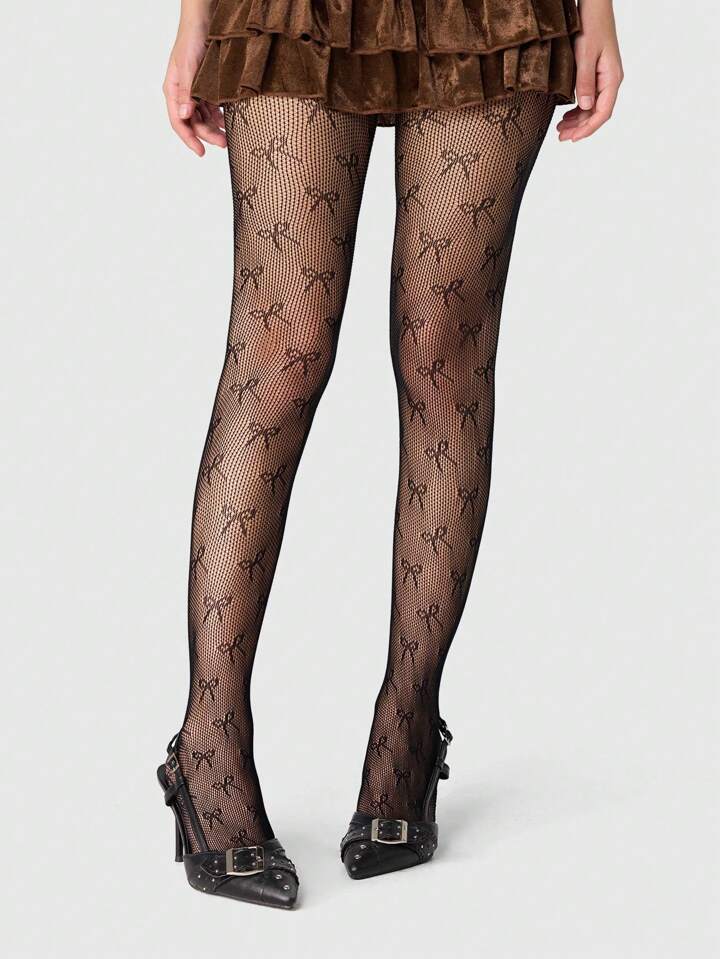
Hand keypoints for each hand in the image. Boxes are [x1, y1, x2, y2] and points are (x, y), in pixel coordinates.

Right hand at [162, 18, 225, 155]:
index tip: (201, 152)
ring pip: (204, 117)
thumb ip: (188, 92)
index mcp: (173, 90)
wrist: (203, 20)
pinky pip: (212, 108)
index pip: (178, 122)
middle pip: (194, 123)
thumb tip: (185, 115)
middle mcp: (183, 94)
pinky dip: (220, 116)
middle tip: (224, 143)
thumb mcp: (189, 67)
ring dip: (215, 127)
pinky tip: (229, 120)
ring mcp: (194, 91)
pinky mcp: (206, 87)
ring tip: (229, 136)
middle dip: (208, 135)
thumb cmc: (192, 39)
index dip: (189, 139)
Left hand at [557, 0, 623, 141]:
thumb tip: (584, 107)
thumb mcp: (585, 55)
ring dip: (577, 120)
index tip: (573, 138)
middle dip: (580, 128)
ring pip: (592, 107)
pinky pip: (590, 97)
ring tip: (560, 129)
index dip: (588, 129)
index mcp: (612, 78)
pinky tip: (567, 115)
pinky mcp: (597, 74)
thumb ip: (585, 82)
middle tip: (561, 137)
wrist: (594, 6)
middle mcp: (611, 81)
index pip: (602, 113)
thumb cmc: (592, 25)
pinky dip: (578, 109)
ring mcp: (605, 78)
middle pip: (597, 113)